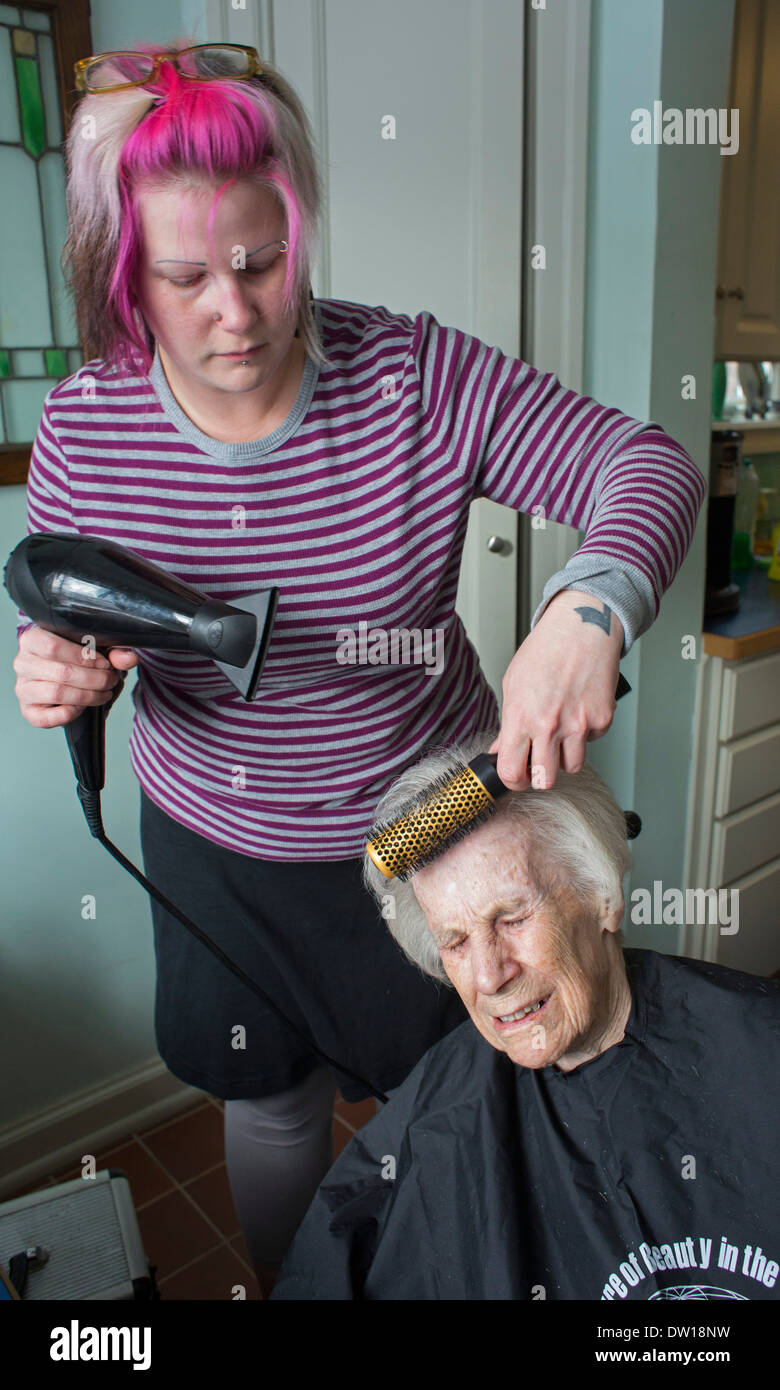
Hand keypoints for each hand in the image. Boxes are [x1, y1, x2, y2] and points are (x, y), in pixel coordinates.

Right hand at [13, 626, 137, 728]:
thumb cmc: (79, 658)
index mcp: (33, 639)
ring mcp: (23, 688)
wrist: (68, 676)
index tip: (106, 664)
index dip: (84, 657)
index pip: (54, 646)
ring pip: (56, 693)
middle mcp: (22, 662)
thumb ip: (115, 650)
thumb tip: (129, 659)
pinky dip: (70, 714)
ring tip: (103, 693)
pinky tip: (83, 707)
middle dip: (94, 679)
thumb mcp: (98, 648)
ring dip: (87, 696)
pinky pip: (46, 718)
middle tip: (110, 680)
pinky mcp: (28, 711)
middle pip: (60, 672)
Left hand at [490, 589, 623, 789]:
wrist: (582, 628)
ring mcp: (579, 725)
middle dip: (540, 776)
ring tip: (560, 734)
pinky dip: (585, 734)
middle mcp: (550, 725)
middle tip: (539, 762)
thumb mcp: (514, 684)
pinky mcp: (602, 720)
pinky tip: (578, 710)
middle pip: (545, 780)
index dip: (512, 779)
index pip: (511, 771)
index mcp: (522, 717)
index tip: (516, 775)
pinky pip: (591, 743)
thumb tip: (501, 749)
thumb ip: (508, 722)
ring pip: (572, 767)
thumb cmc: (546, 651)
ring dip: (564, 757)